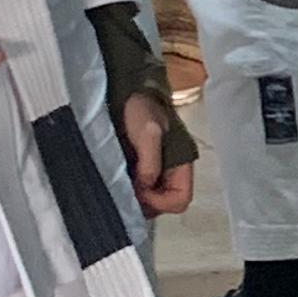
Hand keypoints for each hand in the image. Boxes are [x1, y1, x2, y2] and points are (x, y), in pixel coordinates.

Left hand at [121, 88, 197, 217]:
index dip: (161, 202)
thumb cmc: (141, 108)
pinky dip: (127, 192)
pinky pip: (138, 191)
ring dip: (136, 199)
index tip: (139, 192)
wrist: (125, 92)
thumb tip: (143, 189)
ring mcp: (155, 172)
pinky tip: (116, 182)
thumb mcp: (148, 132)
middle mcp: (170, 172)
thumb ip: (150, 162)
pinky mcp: (139, 170)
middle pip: (165, 204)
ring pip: (150, 200)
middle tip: (124, 193)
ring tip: (118, 187)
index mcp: (181, 163)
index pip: (181, 198)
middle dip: (146, 203)